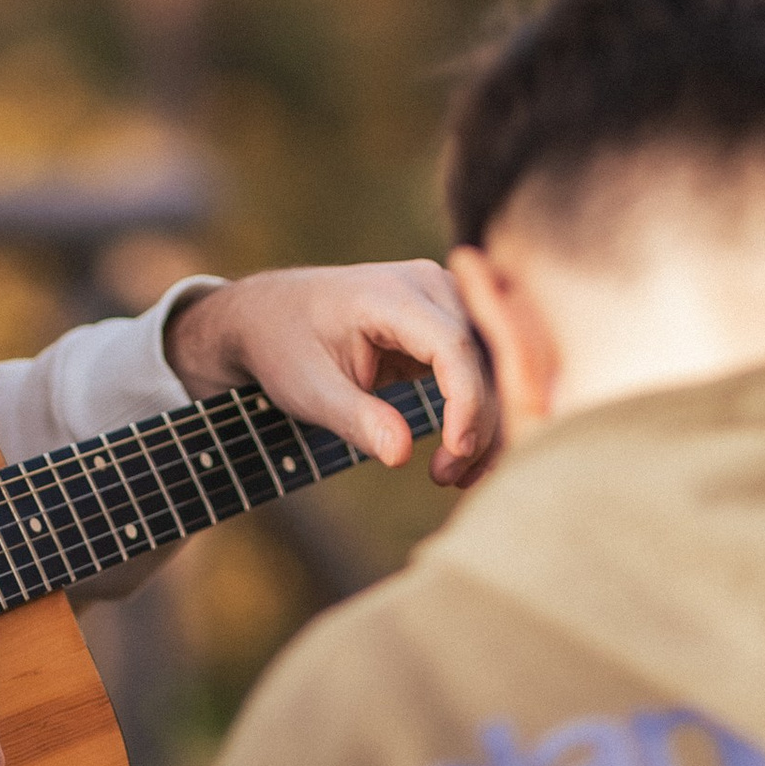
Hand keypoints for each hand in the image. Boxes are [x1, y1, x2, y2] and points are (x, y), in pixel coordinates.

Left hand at [166, 259, 498, 489]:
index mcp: (390, 294)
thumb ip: (356, 418)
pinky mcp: (449, 321)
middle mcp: (428, 286)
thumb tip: (401, 455)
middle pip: (482, 358)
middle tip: (447, 479)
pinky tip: (461, 456)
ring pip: (492, 366)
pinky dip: (478, 413)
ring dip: (486, 424)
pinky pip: (481, 369)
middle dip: (479, 424)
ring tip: (453, 477)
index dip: (467, 402)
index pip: (452, 345)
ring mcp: (444, 299)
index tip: (457, 453)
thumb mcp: (309, 389)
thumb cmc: (285, 347)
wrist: (271, 315)